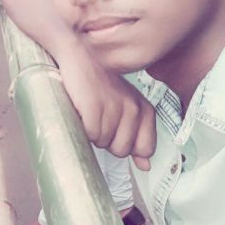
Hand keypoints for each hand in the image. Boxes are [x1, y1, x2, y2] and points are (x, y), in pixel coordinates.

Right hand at [54, 45, 156, 170]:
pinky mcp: (94, 106)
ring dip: (91, 132)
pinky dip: (81, 128)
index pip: (145, 149)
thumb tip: (146, 166)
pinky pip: (90, 135)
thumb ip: (138, 138)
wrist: (78, 58)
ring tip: (89, 111)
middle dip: (106, 140)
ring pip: (103, 143)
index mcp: (145, 110)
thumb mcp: (124, 110)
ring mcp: (114, 106)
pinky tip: (80, 111)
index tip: (114, 128)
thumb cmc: (99, 88)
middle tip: (98, 117)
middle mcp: (133, 108)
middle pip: (121, 150)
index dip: (126, 144)